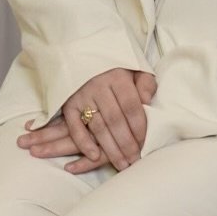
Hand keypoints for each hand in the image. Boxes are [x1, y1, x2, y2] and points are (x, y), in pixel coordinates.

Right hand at [17, 69, 156, 173]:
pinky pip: (75, 126)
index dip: (139, 127)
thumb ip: (145, 83)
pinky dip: (83, 142)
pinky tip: (94, 156)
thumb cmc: (114, 67)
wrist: (82, 52)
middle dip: (126, 144)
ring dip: (109, 148)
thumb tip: (148, 101)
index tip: (145, 144)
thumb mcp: (134, 67)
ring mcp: (82, 95)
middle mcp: (99, 85)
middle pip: (115, 120)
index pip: (131, 106)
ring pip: (98, 126)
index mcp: (118, 76)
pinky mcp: (68, 104)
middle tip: (134, 161)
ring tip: (121, 164)